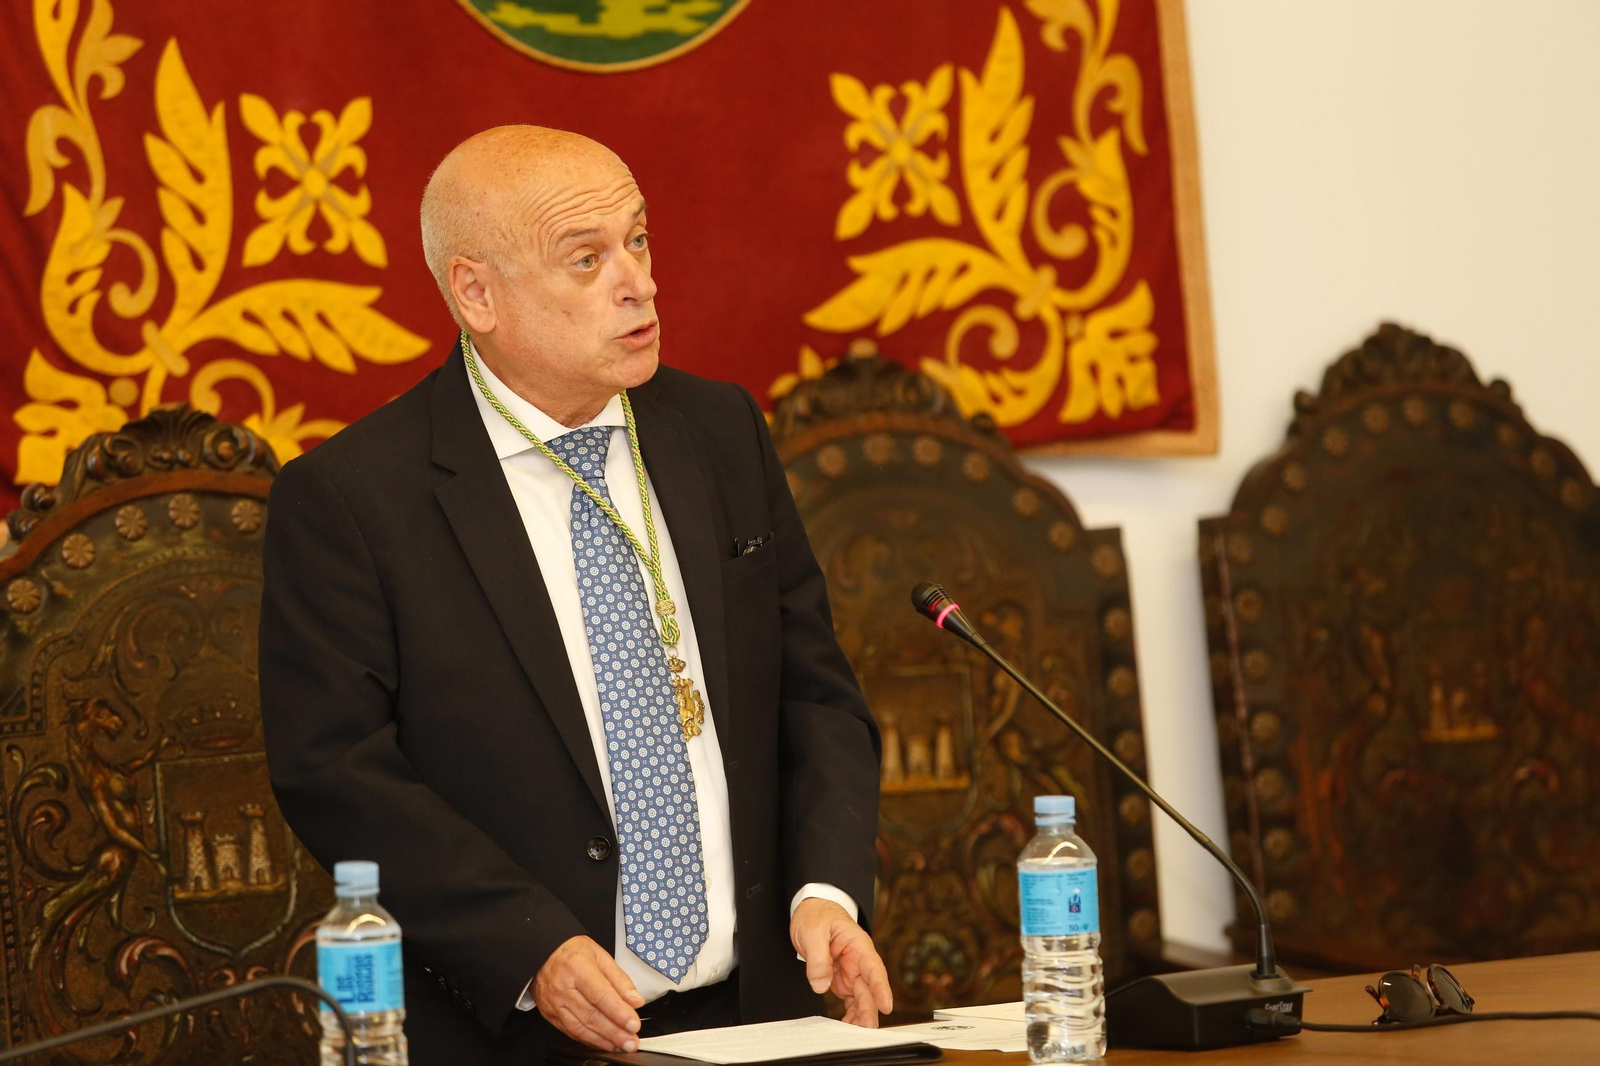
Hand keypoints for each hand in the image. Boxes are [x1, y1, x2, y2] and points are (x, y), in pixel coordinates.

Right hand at [534, 935, 644, 1050]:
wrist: (543, 954)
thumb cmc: (573, 952)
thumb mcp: (600, 955)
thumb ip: (619, 979)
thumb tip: (635, 1000)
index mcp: (578, 968)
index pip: (600, 995)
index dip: (618, 1012)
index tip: (633, 1024)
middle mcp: (563, 987)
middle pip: (591, 1015)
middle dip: (615, 1032)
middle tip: (632, 1042)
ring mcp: (554, 1003)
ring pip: (581, 1027)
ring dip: (604, 1040)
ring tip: (622, 1045)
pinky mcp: (550, 1015)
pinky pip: (571, 1031)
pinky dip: (590, 1040)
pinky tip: (605, 1043)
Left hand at [790, 898, 893, 1026]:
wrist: (812, 910)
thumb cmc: (817, 915)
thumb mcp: (813, 931)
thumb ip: (818, 957)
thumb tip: (821, 984)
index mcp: (858, 945)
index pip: (874, 968)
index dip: (881, 988)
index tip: (886, 1006)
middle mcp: (858, 961)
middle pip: (869, 989)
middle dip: (870, 1011)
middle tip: (866, 1031)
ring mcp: (851, 972)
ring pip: (862, 998)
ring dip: (860, 1016)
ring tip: (853, 1034)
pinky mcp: (842, 980)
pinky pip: (850, 1001)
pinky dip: (850, 1014)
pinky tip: (847, 1026)